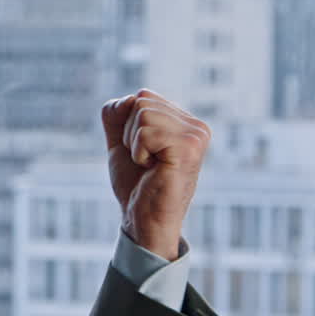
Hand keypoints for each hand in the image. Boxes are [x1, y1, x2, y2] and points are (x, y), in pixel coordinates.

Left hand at [100, 90, 210, 260]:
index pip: (142, 96)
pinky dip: (139, 152)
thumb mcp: (120, 141)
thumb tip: (128, 98)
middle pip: (141, 101)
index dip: (127, 125)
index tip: (141, 151)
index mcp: (184, 121)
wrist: (143, 218)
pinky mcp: (189, 148)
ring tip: (150, 165)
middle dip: (129, 133)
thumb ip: (118, 114)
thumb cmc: (135, 183)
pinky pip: (145, 132)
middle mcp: (196, 125)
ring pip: (142, 113)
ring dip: (134, 144)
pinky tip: (153, 169)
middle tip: (145, 161)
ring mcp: (196, 136)